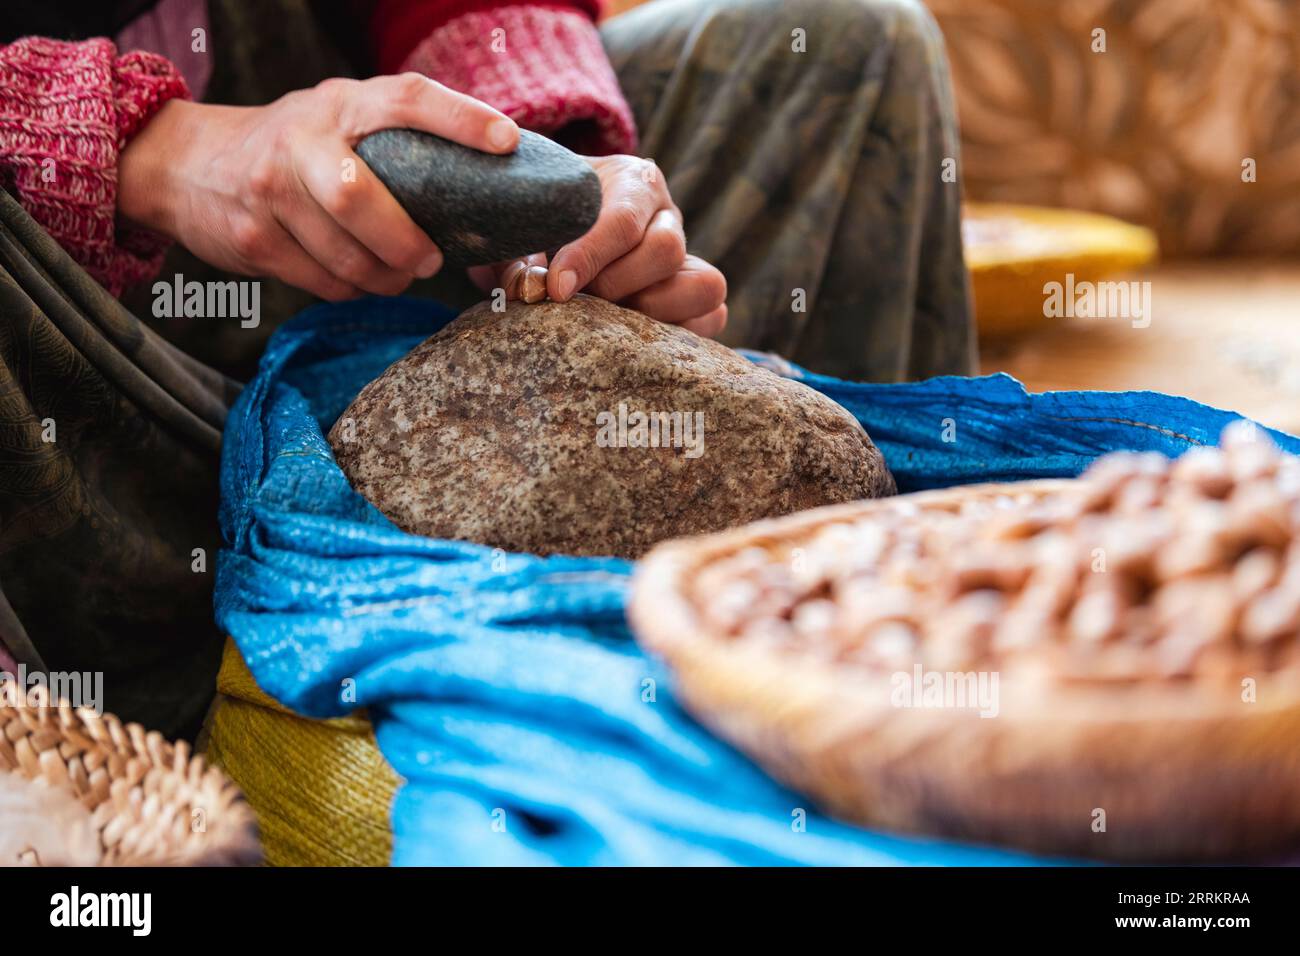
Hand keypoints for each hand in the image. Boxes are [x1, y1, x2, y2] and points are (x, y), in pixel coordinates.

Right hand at [119, 74, 519, 300]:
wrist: (187, 164)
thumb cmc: (293, 147)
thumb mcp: (335, 119)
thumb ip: (390, 137)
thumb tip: (481, 178)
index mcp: (339, 104)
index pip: (406, 98)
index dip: (459, 118)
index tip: (506, 141)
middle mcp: (302, 140)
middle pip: (359, 198)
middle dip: (405, 241)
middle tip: (431, 258)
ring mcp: (271, 191)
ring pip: (344, 255)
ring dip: (386, 277)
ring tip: (401, 274)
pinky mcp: (255, 239)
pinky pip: (324, 281)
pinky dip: (353, 288)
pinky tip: (359, 278)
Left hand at [469, 155, 727, 336]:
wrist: (558, 222)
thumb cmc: (543, 222)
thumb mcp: (527, 225)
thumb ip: (518, 252)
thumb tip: (529, 290)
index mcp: (632, 182)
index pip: (622, 220)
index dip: (589, 258)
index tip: (557, 289)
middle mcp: (667, 217)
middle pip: (666, 251)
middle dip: (617, 286)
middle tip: (578, 301)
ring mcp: (688, 258)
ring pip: (704, 285)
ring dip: (654, 312)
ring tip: (609, 320)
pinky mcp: (697, 296)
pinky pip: (714, 316)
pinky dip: (680, 333)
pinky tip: (634, 337)